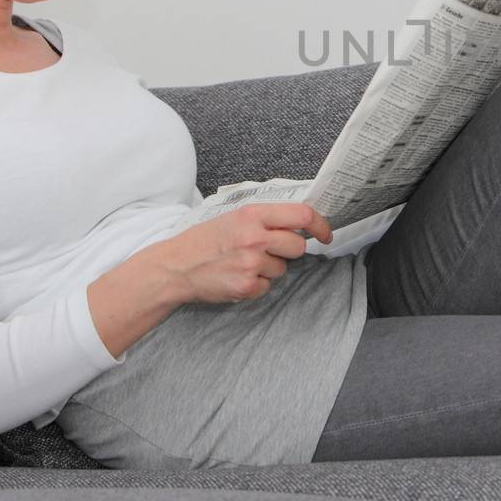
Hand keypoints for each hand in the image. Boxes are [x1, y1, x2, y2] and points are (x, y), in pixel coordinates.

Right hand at [162, 202, 332, 306]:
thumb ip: (265, 219)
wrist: (175, 267)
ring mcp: (252, 263)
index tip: (326, 234)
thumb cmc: (204, 241)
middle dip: (289, 250)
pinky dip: (256, 284)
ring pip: (282, 268)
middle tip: (266, 250)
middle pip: (298, 246)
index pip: (302, 215)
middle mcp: (255, 237)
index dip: (321, 225)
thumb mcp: (233, 218)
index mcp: (252, 214)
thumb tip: (299, 224)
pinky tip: (236, 276)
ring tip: (242, 262)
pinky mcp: (247, 286)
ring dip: (269, 268)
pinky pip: (268, 287)